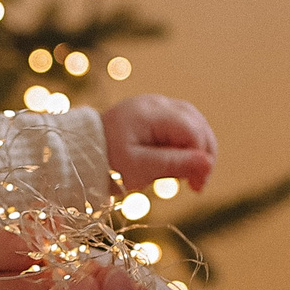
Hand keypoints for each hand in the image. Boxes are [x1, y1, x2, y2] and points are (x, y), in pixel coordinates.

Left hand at [100, 93, 217, 194]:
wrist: (82, 153)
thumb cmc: (107, 162)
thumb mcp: (139, 168)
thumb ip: (174, 164)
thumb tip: (208, 163)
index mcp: (150, 112)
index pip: (192, 130)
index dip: (201, 158)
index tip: (196, 186)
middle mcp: (156, 102)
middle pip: (197, 124)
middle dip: (203, 154)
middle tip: (196, 184)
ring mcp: (156, 105)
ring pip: (194, 123)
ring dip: (197, 149)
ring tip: (189, 176)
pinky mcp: (155, 114)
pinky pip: (182, 125)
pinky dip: (186, 144)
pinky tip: (181, 163)